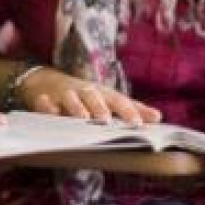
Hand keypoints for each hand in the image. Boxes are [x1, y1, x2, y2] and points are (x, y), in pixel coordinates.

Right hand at [22, 68, 161, 125]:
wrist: (48, 81)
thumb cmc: (86, 95)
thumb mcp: (108, 99)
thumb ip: (132, 108)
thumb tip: (158, 117)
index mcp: (103, 93)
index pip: (119, 100)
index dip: (129, 110)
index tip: (141, 123)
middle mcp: (85, 91)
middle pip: (95, 97)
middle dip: (102, 108)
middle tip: (108, 121)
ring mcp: (65, 94)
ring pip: (72, 99)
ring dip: (78, 107)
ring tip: (84, 118)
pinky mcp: (46, 100)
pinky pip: (45, 104)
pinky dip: (48, 107)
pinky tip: (52, 113)